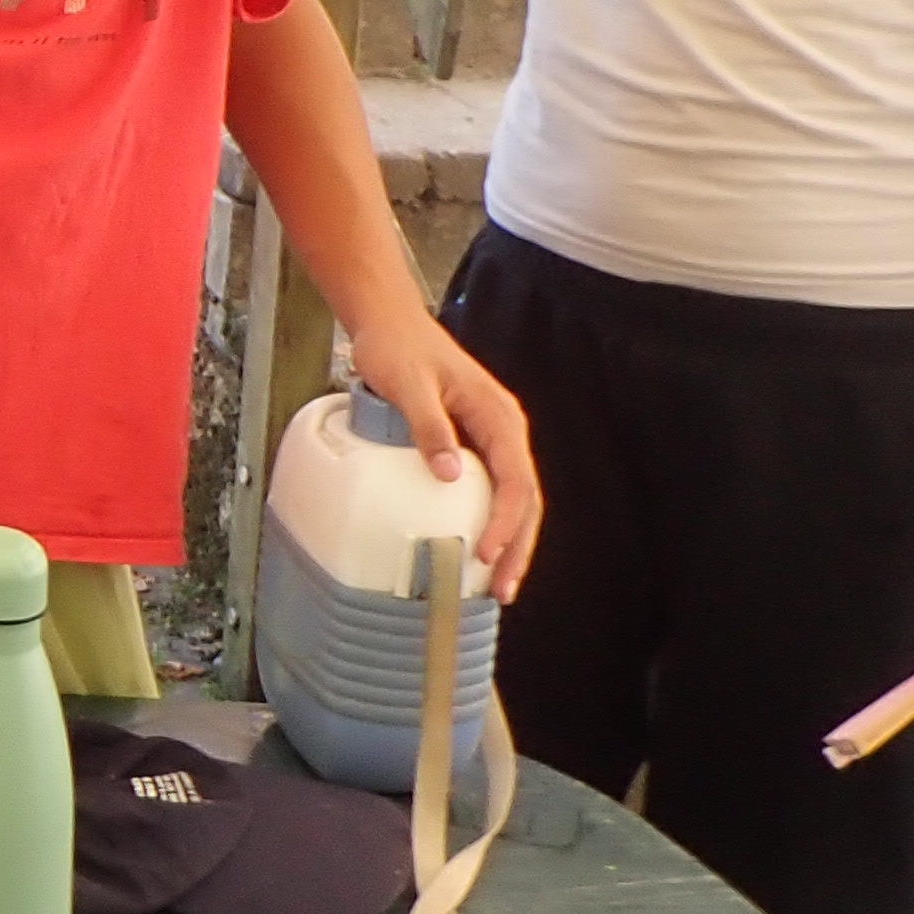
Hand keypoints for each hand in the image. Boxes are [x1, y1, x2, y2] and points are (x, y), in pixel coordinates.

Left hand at [337, 303, 543, 598]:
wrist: (389, 324)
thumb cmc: (397, 349)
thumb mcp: (408, 386)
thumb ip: (429, 427)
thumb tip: (448, 476)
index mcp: (498, 417)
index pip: (516, 481)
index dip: (506, 522)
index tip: (487, 554)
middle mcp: (504, 430)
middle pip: (524, 498)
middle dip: (517, 547)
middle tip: (502, 589)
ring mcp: (490, 437)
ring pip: (512, 498)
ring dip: (509, 540)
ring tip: (496, 583)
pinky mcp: (472, 443)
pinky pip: (491, 489)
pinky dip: (491, 521)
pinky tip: (477, 548)